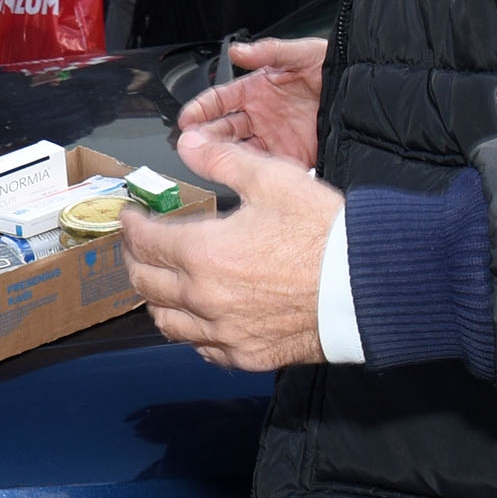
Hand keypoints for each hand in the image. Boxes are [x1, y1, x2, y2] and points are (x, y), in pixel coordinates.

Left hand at [126, 133, 340, 369]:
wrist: (367, 285)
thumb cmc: (324, 232)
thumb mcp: (273, 179)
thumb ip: (222, 160)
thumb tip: (188, 142)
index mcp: (202, 253)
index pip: (145, 241)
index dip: (130, 226)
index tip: (129, 216)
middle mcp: (204, 298)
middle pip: (146, 283)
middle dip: (134, 260)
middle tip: (136, 247)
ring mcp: (224, 331)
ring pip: (167, 322)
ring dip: (156, 300)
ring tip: (159, 284)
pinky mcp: (248, 355)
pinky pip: (203, 348)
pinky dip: (191, 333)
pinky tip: (197, 321)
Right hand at [176, 34, 325, 169]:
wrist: (369, 100)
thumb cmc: (338, 71)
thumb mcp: (306, 53)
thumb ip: (271, 51)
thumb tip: (238, 50)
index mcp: (258, 89)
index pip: (219, 100)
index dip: (201, 109)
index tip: (188, 119)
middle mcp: (262, 115)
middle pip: (222, 128)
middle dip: (203, 136)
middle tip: (190, 144)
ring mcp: (274, 138)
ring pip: (238, 150)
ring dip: (220, 156)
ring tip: (206, 160)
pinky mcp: (291, 157)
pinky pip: (264, 167)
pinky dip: (249, 170)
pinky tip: (239, 171)